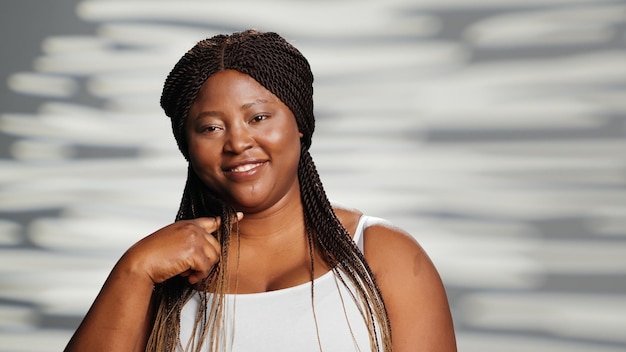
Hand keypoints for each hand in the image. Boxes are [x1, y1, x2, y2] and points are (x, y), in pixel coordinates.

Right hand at [120, 214, 241, 285]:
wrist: (140, 262)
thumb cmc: (153, 256)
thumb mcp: (173, 242)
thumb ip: (189, 241)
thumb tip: (207, 253)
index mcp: (187, 224)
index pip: (211, 220)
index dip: (226, 220)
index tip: (239, 216)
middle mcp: (193, 228)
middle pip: (216, 247)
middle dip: (206, 262)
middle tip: (190, 271)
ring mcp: (194, 238)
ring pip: (213, 258)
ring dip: (202, 270)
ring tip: (186, 273)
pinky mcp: (194, 250)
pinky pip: (206, 267)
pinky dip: (198, 275)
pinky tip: (186, 276)